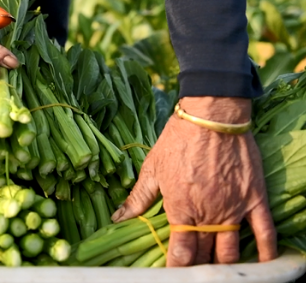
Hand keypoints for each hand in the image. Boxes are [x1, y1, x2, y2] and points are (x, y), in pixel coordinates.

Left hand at [111, 96, 276, 265]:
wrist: (210, 118)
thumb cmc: (177, 141)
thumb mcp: (152, 168)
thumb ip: (138, 198)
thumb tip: (119, 218)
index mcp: (180, 209)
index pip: (180, 252)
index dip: (177, 267)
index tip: (173, 273)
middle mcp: (207, 215)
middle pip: (204, 254)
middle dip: (198, 267)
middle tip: (193, 270)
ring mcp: (233, 209)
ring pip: (231, 250)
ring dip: (224, 264)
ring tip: (217, 271)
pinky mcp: (253, 199)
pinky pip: (264, 232)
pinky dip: (265, 251)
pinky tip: (262, 264)